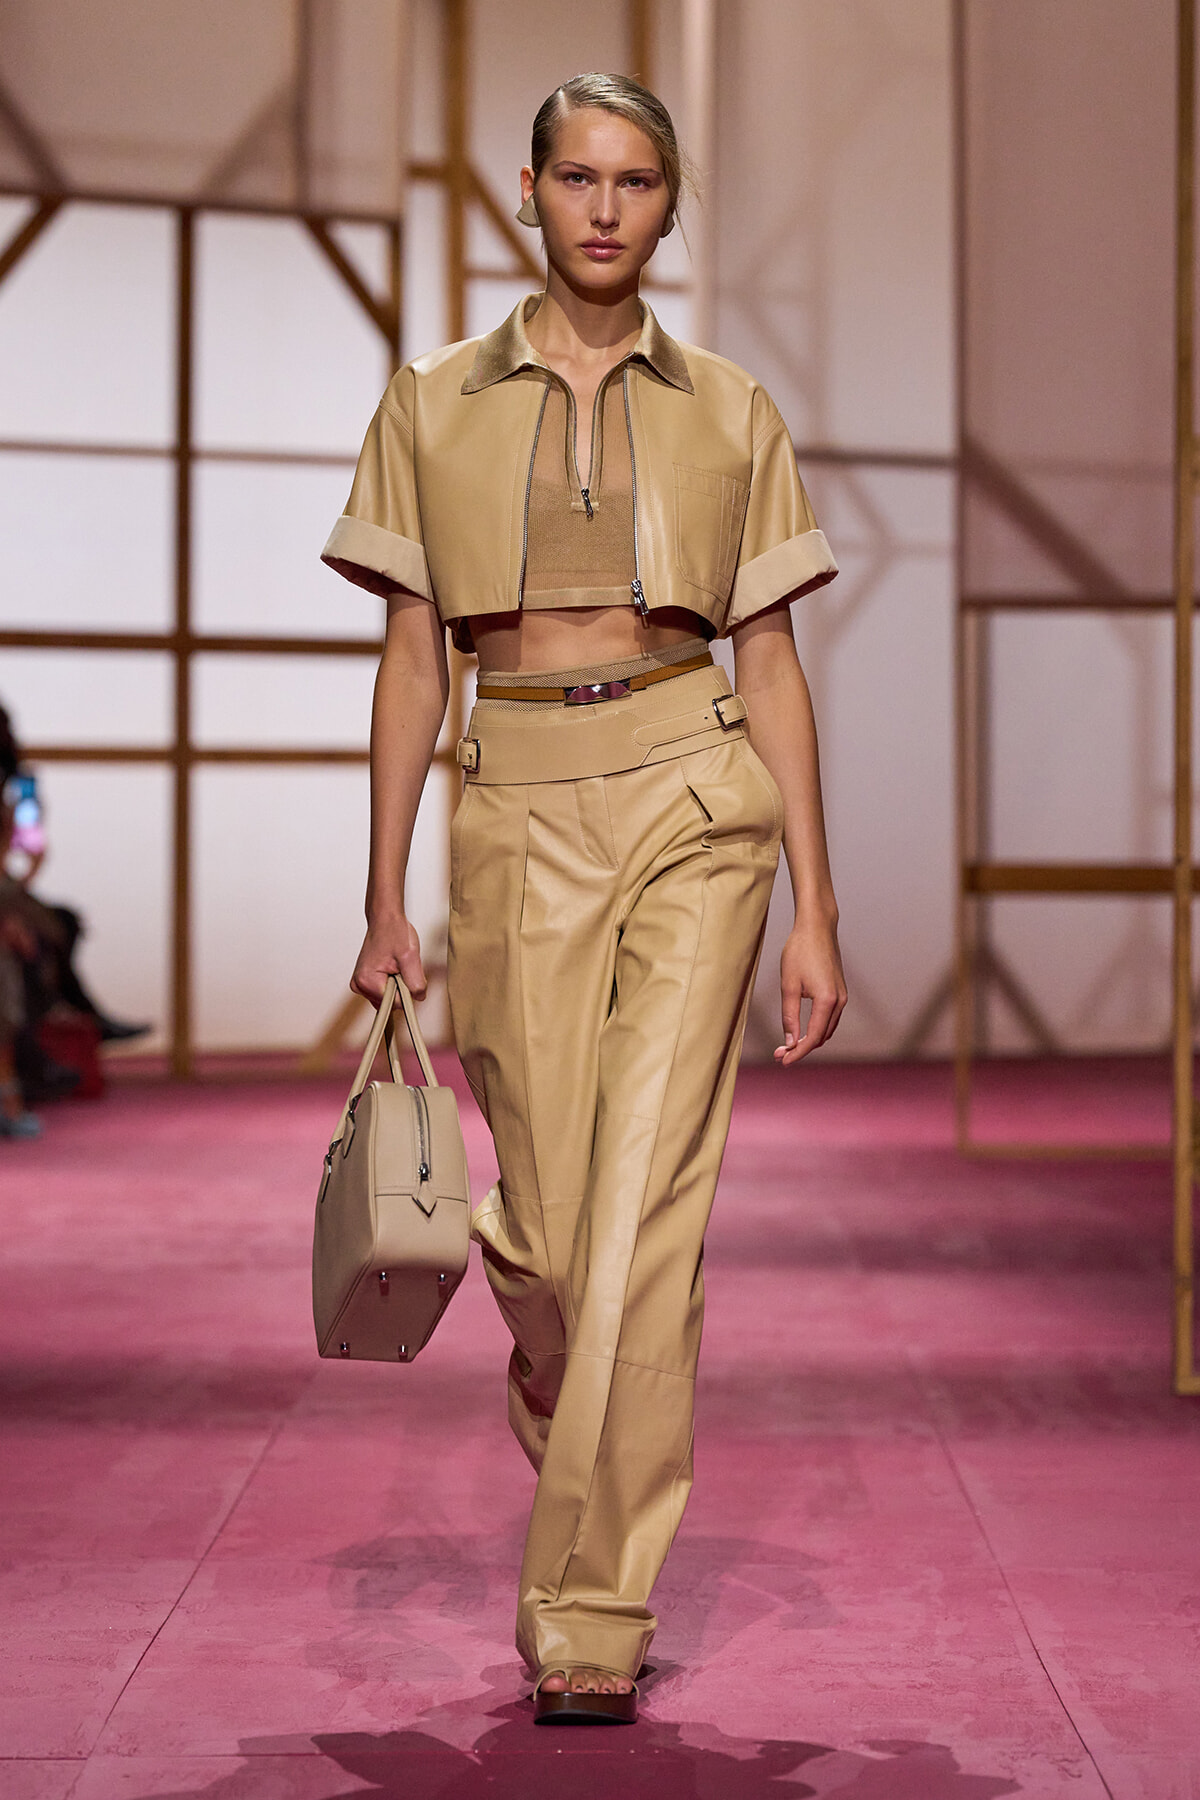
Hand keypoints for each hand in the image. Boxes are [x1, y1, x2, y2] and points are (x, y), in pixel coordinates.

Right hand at [351, 913, 427, 1003]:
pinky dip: (392, 982)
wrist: (385, 919)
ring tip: (396, 965)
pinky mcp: (365, 980)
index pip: (395, 1004)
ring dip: (396, 985)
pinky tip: (392, 967)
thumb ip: (416, 982)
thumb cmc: (394, 932)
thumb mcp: (410, 957)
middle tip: (401, 966)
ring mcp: (360, 983)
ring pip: (388, 998)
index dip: (407, 991)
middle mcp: (359, 985)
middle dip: (401, 988)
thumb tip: (419, 998)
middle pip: (390, 1002)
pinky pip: (384, 991)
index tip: (407, 974)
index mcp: (367, 981)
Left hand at [775, 915, 846, 1066]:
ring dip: (810, 1040)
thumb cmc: (800, 951)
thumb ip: (789, 1016)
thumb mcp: (788, 985)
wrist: (817, 928)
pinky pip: (830, 1019)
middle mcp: (839, 1001)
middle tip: (780, 1054)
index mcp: (827, 1001)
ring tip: (787, 1045)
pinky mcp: (840, 991)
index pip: (813, 1037)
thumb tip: (790, 1041)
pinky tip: (802, 1030)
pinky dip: (817, 1028)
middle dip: (802, 1048)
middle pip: (822, 1037)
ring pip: (827, 1029)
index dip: (798, 1052)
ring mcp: (842, 996)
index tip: (783, 1060)